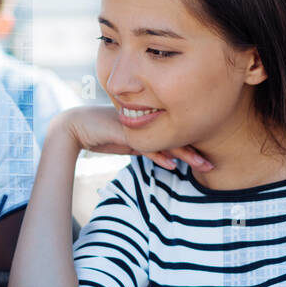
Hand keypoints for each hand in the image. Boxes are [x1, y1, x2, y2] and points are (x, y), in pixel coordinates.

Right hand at [60, 106, 212, 171]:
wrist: (74, 127)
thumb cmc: (101, 134)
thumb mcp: (128, 142)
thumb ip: (145, 146)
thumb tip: (164, 156)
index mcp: (148, 121)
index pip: (174, 132)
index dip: (191, 144)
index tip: (205, 157)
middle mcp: (145, 121)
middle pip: (175, 135)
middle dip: (194, 151)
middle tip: (211, 164)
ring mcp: (135, 126)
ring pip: (165, 139)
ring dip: (184, 154)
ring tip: (202, 165)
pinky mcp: (124, 133)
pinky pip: (145, 146)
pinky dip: (159, 156)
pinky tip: (172, 165)